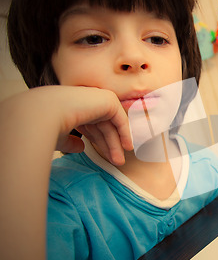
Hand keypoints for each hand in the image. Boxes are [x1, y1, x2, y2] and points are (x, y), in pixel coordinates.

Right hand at [10, 85, 132, 165]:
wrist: (46, 113)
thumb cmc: (47, 126)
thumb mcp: (61, 136)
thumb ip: (71, 142)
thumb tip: (80, 147)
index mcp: (75, 107)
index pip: (92, 126)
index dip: (99, 142)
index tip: (106, 156)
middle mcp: (87, 101)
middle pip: (103, 127)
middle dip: (110, 145)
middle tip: (116, 161)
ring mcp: (98, 98)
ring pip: (111, 125)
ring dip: (116, 144)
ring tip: (119, 161)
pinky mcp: (108, 99)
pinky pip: (120, 119)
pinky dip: (124, 133)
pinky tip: (127, 147)